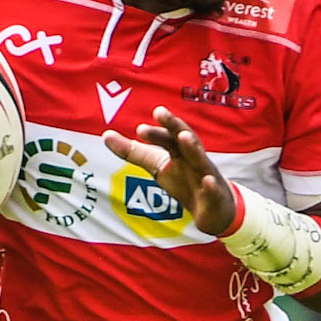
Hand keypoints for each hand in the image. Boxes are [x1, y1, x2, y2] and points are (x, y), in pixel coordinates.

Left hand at [101, 107, 237, 234]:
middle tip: (160, 112)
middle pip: (185, 139)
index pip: (168, 137)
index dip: (155, 132)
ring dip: (193, 147)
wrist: (215, 209)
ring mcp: (207, 177)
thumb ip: (133, 151)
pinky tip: (207, 181)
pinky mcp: (215, 197)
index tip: (139, 129)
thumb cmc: (185, 181)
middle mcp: (194, 159)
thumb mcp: (156, 165)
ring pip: (201, 160)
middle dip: (174, 125)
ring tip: (184, 136)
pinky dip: (211, 186)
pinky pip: (214, 191)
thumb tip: (105, 135)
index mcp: (180, 151)